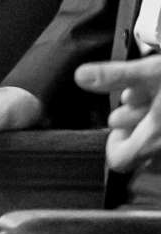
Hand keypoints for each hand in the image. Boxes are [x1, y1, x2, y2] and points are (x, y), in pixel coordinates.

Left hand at [76, 55, 160, 174]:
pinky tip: (158, 92)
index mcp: (153, 138)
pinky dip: (157, 112)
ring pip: (153, 133)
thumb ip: (115, 76)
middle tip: (130, 97)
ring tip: (145, 91)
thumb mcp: (151, 72)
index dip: (112, 145)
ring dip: (144, 113)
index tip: (113, 124)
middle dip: (128, 120)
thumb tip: (80, 77)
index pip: (120, 161)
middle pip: (137, 143)